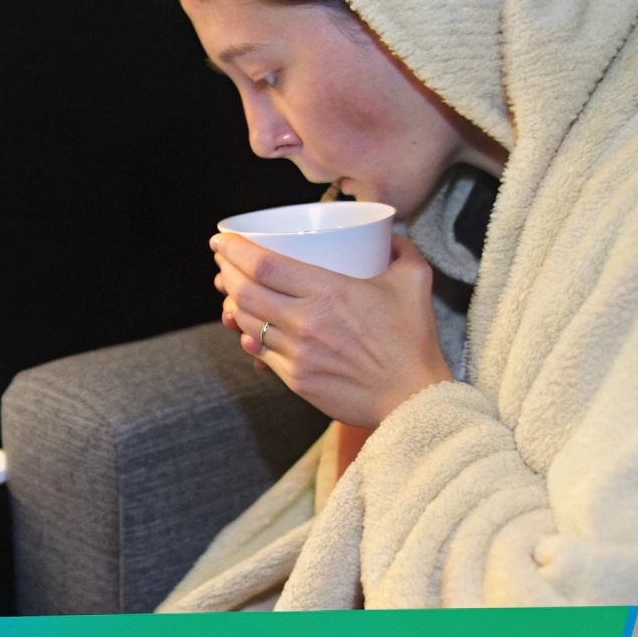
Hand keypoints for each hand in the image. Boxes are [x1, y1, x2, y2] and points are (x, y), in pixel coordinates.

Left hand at [214, 232, 452, 426]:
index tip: (223, 240)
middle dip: (225, 271)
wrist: (414, 400)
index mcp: (329, 292)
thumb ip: (401, 249)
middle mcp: (306, 322)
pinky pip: (260, 352)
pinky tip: (247, 325)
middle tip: (223, 260)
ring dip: (231, 303)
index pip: (264, 265)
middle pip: (245, 291)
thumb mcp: (414, 281)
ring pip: (246, 323)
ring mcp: (297, 354)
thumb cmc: (414, 340)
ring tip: (230, 289)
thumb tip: (389, 236)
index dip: (235, 250)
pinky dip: (248, 335)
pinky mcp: (296, 380)